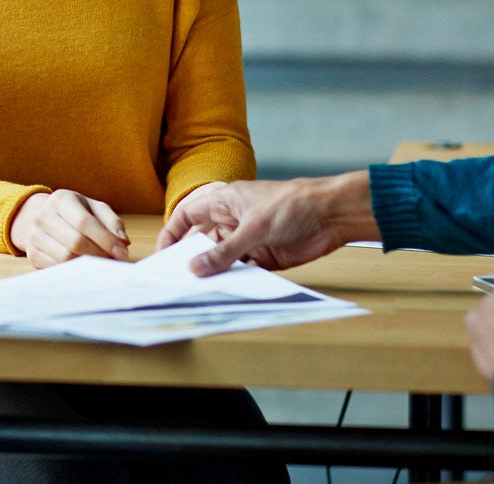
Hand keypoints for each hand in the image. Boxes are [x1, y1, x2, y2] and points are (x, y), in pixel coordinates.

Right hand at [10, 189, 130, 265]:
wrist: (43, 217)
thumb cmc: (75, 213)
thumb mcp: (95, 208)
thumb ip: (112, 223)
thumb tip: (123, 243)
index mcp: (61, 199)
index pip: (84, 222)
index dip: (105, 240)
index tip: (122, 252)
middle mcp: (43, 216)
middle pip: (75, 242)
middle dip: (98, 254)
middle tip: (114, 261)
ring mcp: (35, 236)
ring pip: (65, 258)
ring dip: (87, 265)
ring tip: (101, 264)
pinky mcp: (33, 255)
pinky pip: (56, 268)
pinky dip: (74, 271)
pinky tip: (84, 267)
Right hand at [158, 172, 372, 274]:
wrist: (331, 215)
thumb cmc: (292, 204)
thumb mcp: (253, 228)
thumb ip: (224, 251)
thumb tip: (196, 268)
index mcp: (225, 202)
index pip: (188, 215)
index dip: (173, 232)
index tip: (163, 254)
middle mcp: (233, 220)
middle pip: (203, 241)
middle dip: (191, 258)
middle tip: (177, 279)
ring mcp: (248, 240)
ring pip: (222, 259)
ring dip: (214, 273)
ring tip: (200, 291)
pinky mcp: (264, 257)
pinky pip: (242, 271)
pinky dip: (236, 280)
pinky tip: (228, 292)